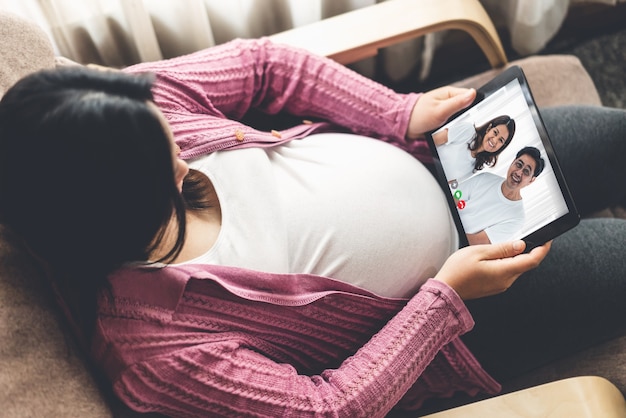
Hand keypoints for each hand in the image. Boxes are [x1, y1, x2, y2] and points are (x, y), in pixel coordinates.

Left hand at [406, 86, 475, 139]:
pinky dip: (442, 136)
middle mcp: (449, 104)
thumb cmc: (418, 115)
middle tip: (445, 125)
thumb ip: (457, 103)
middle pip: (465, 117)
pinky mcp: (442, 125)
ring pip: (457, 127)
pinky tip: (435, 134)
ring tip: (437, 130)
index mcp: (450, 94)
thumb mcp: (440, 109)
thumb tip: (473, 94)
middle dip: (456, 125)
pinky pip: (449, 133)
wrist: (404, 127)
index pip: (470, 99)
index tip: (464, 117)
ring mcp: (446, 115)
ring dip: (448, 132)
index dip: (471, 109)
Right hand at [434, 240, 551, 299]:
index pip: (532, 260)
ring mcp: (500, 286)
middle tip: (520, 238)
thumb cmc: (457, 272)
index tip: (546, 240)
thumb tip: (520, 245)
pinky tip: (492, 258)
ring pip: (515, 268)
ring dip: (514, 257)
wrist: (446, 290)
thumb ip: (501, 248)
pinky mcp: (494, 287)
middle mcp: (506, 281)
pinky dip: (506, 264)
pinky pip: (506, 273)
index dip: (542, 249)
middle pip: (525, 264)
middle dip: (527, 251)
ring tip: (498, 248)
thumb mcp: (478, 252)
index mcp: (504, 271)